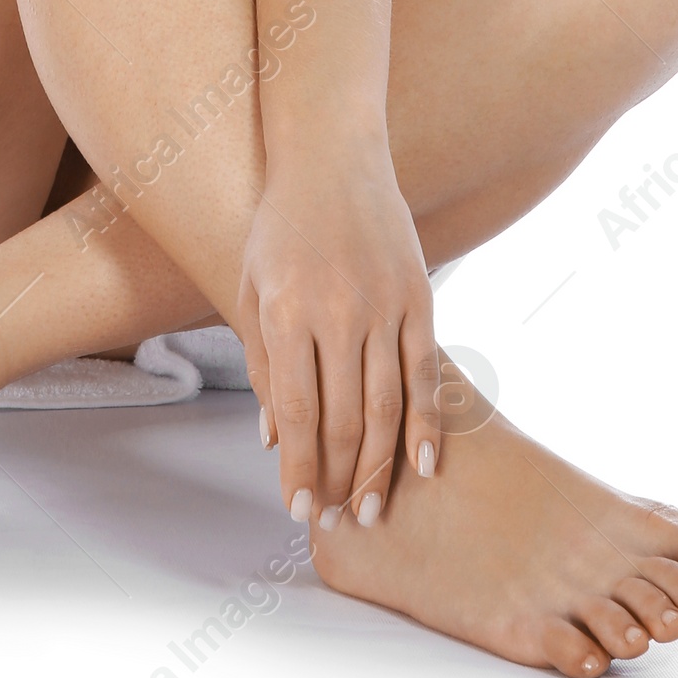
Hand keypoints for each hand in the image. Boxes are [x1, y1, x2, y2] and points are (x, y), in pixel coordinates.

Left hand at [236, 153, 441, 527]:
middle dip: (338, 478)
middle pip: (343, 418)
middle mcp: (337, 311)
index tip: (299, 510)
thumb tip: (274, 440)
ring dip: (379, 465)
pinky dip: (426, 423)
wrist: (331, 156)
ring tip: (373, 508)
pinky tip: (424, 465)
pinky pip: (425, 372)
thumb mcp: (250, 288)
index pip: (295, 412)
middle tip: (339, 521)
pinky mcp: (419, 295)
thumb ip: (263, 366)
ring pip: (387, 405)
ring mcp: (384, 303)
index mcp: (285, 311)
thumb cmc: (279, 226)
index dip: (298, 468)